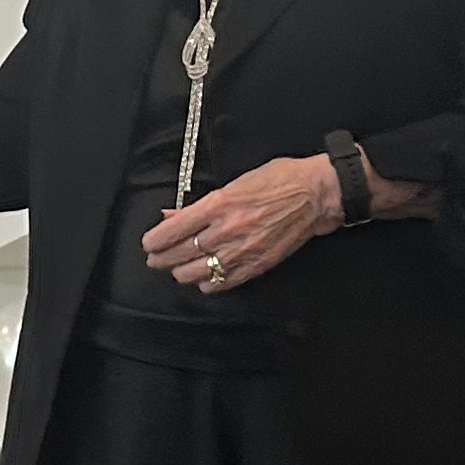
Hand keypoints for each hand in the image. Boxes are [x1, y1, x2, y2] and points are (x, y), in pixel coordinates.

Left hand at [141, 153, 368, 293]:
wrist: (315, 195)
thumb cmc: (278, 181)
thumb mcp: (235, 182)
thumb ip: (201, 204)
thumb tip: (173, 215)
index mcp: (217, 205)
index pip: (172, 231)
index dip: (154, 241)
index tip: (149, 244)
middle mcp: (225, 231)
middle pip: (178, 255)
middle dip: (161, 259)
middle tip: (156, 258)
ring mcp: (240, 252)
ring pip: (194, 274)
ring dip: (181, 272)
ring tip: (179, 267)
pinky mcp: (254, 266)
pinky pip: (219, 284)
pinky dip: (207, 282)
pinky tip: (205, 275)